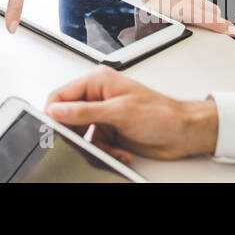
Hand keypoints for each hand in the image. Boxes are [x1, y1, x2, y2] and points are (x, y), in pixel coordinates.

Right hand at [45, 66, 217, 162]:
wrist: (183, 133)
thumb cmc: (161, 114)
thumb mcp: (119, 112)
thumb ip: (84, 111)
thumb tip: (56, 111)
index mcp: (98, 82)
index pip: (61, 95)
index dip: (54, 112)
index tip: (51, 128)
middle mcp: (98, 97)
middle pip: (69, 117)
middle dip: (77, 134)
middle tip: (84, 143)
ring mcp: (104, 115)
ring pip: (81, 135)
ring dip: (95, 146)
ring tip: (111, 148)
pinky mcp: (110, 132)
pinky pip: (95, 145)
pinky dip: (106, 152)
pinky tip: (120, 151)